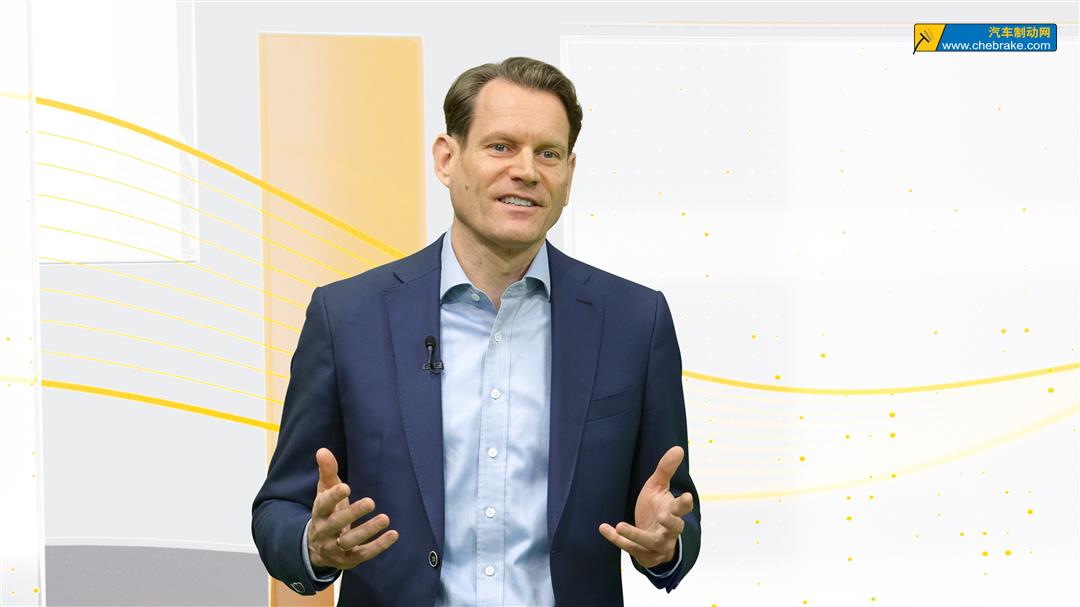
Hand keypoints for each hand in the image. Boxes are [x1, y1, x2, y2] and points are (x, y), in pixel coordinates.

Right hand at [307, 447, 397, 568]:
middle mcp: (325, 531)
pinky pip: (363, 554)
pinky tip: (393, 534)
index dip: (333, 497)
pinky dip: (378, 546)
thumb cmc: (327, 511)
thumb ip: (327, 471)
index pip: (322, 505)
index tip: (346, 487)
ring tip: (385, 518)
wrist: (316, 548)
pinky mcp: (349, 559)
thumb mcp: (325, 491)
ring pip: (350, 541)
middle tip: (371, 502)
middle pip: (336, 523)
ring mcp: (335, 548)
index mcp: (319, 512)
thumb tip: (322, 450)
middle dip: (352, 513)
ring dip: (367, 530)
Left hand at [598, 445, 693, 568]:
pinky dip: (617, 540)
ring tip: (620, 525)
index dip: (685, 504)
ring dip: (636, 534)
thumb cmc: (657, 508)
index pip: (683, 509)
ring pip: (650, 542)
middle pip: (675, 528)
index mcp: (673, 512)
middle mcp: (669, 531)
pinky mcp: (644, 555)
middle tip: (662, 515)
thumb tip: (678, 448)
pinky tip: (604, 528)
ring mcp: (658, 545)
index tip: (687, 496)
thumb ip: (665, 470)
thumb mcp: (658, 488)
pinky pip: (631, 549)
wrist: (652, 540)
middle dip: (670, 523)